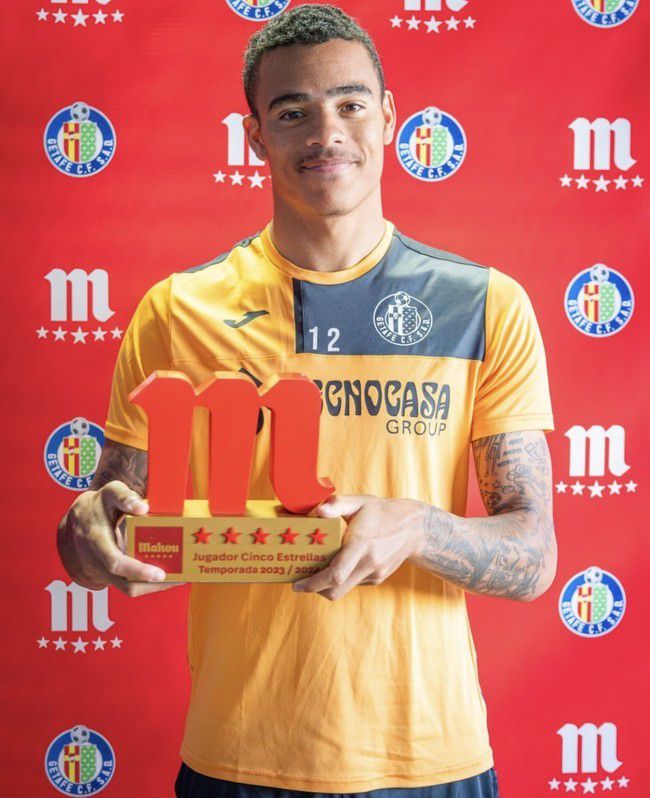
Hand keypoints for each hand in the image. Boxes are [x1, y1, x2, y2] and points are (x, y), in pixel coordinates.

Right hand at [57, 480, 186, 596]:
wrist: (77, 522)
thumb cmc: (98, 506)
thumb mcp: (109, 493)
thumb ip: (125, 497)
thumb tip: (143, 508)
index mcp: (96, 537)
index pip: (114, 558)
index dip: (135, 567)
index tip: (157, 572)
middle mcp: (97, 558)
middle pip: (122, 578)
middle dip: (147, 579)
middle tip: (171, 575)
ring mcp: (102, 570)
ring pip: (127, 587)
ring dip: (152, 586)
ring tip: (177, 578)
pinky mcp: (109, 577)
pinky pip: (129, 587)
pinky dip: (149, 585)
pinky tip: (168, 578)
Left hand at [292, 494, 427, 600]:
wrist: (414, 528)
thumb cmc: (382, 512)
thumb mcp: (360, 502)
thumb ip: (337, 504)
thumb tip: (317, 511)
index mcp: (362, 544)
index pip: (336, 574)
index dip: (313, 583)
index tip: (296, 582)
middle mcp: (369, 563)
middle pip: (335, 590)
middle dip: (313, 589)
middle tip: (298, 583)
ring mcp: (374, 574)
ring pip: (343, 590)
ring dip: (326, 585)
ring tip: (313, 572)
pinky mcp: (377, 579)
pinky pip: (353, 583)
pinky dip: (341, 579)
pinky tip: (336, 565)